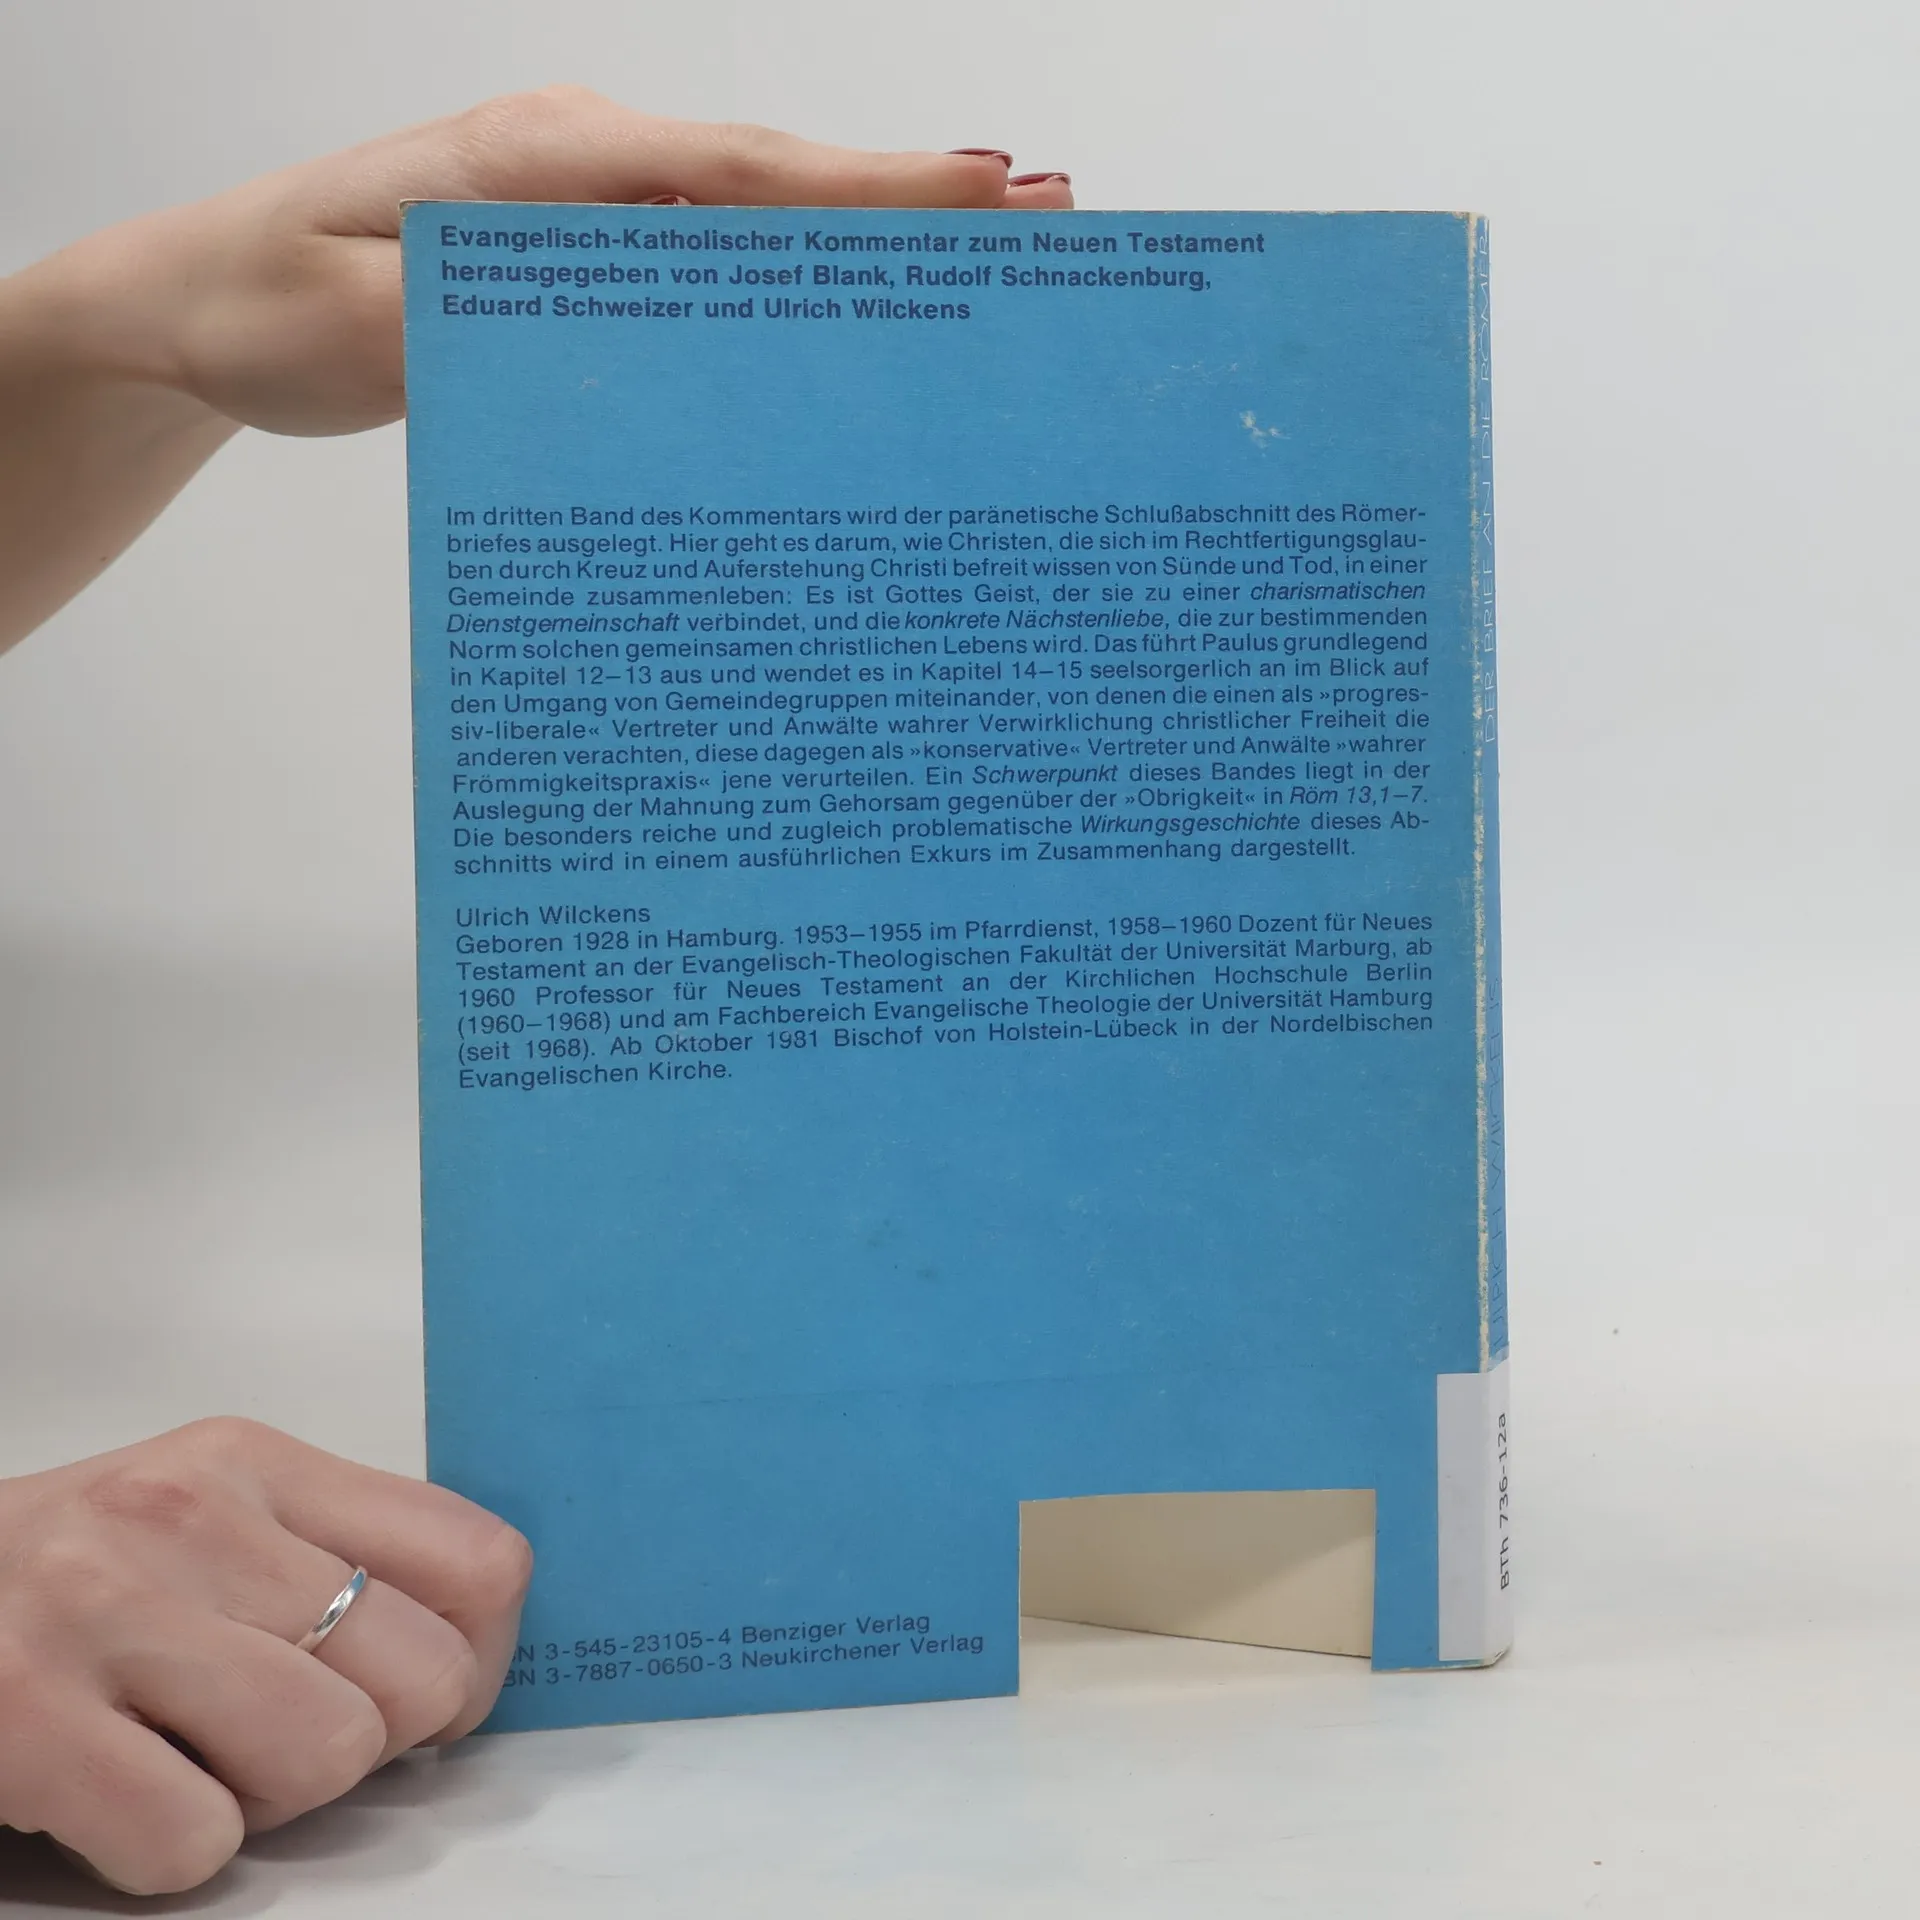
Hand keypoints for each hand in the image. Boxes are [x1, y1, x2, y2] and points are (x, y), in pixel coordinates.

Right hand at [0, 1417, 531, 1893]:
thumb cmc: (66, 1572)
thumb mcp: (208, 1510)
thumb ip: (332, 1551)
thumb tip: (468, 1649)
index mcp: (255, 1462)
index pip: (480, 1560)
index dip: (482, 1658)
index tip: (432, 1697)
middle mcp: (189, 1518)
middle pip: (422, 1675)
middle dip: (378, 1741)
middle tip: (293, 1737)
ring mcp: (104, 1615)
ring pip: (329, 1756)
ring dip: (277, 1798)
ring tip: (202, 1761)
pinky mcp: (25, 1723)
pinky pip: (198, 1841)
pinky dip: (174, 1850)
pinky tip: (122, 1795)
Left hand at [39, 89, 1075, 437]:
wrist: (198, 300)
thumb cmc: (262, 303)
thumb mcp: (351, 328)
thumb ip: (477, 333)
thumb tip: (620, 350)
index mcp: (540, 167)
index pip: (732, 173)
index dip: (864, 186)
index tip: (985, 189)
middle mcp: (587, 173)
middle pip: (778, 186)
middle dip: (916, 201)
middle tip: (1054, 219)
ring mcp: (595, 214)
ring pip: (760, 226)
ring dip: (876, 240)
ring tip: (1002, 262)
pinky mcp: (593, 263)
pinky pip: (719, 272)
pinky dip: (803, 287)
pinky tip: (866, 321)